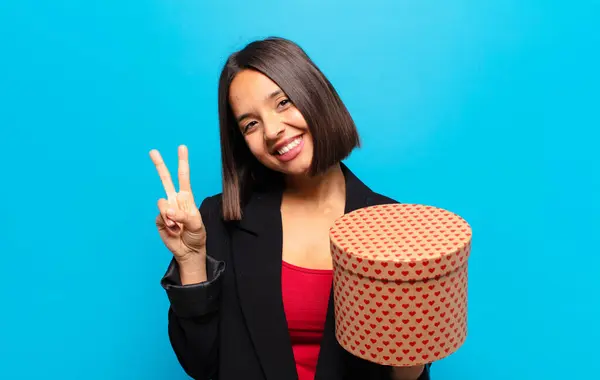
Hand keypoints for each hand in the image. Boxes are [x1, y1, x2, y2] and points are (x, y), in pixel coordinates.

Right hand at [150, 145, 205, 265]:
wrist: (189, 250)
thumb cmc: (196, 235)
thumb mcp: (196, 224)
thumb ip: (182, 214)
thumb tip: (167, 208)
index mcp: (186, 198)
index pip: (184, 177)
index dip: (182, 162)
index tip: (181, 147)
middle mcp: (175, 201)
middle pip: (165, 180)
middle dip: (160, 165)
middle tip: (153, 151)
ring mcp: (166, 210)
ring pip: (162, 203)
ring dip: (170, 215)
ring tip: (178, 226)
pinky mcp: (159, 220)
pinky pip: (160, 217)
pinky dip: (167, 225)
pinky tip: (173, 230)